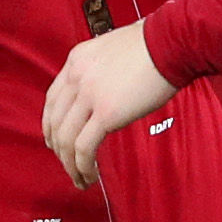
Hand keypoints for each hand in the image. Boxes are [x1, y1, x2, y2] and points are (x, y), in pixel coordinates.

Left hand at [41, 22, 176, 186]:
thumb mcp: (112, 49)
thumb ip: (100, 70)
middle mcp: (76, 77)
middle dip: (59, 149)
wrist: (171, 42)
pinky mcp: (106, 113)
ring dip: (69, 164)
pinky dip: (83, 166)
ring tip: (80, 179)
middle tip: (68, 165)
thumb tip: (103, 92)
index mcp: (76, 60)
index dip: (50, 125)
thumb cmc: (153, 45)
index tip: (55, 141)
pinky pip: (84, 147)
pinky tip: (89, 175)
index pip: (52, 99)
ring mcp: (89, 95)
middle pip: (55, 122)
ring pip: (66, 139)